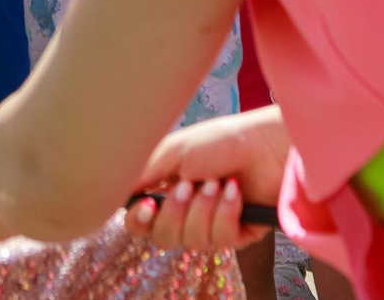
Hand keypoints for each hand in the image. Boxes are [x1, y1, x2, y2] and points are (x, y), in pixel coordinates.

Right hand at [123, 106, 289, 251]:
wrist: (265, 144)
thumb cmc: (220, 141)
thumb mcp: (173, 151)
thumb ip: (142, 173)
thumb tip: (117, 193)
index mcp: (165, 190)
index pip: (140, 221)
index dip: (139, 220)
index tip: (148, 205)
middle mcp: (186, 211)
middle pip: (163, 239)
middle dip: (175, 214)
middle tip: (189, 186)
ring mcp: (212, 224)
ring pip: (192, 242)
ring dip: (203, 210)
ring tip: (217, 183)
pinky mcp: (238, 234)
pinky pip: (221, 241)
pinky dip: (226, 213)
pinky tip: (234, 192)